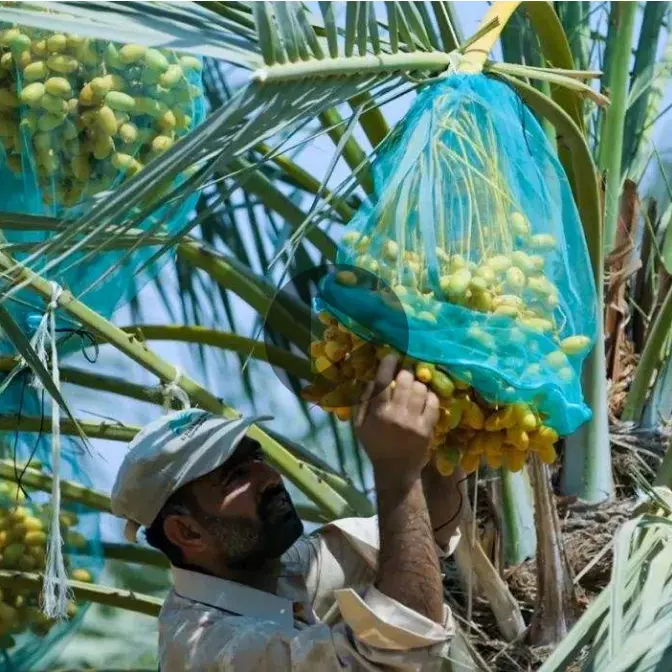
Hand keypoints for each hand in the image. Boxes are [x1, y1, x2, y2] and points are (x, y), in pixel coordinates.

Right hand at [355, 355, 439, 485]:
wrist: (396, 470)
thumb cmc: (375, 446)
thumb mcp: (360, 426)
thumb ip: (363, 402)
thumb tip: (373, 380)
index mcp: (378, 413)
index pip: (383, 382)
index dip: (388, 365)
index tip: (392, 356)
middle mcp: (396, 415)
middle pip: (405, 381)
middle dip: (405, 373)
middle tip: (404, 375)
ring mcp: (414, 422)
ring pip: (420, 389)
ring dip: (418, 384)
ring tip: (415, 387)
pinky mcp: (428, 428)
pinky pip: (433, 403)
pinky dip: (430, 396)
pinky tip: (425, 398)